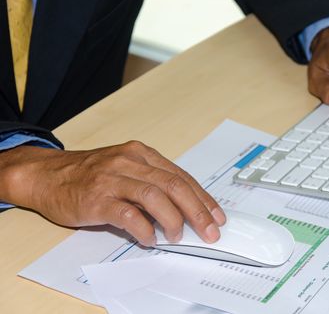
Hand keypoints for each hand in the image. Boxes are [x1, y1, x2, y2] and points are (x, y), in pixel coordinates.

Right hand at [0, 142, 225, 245]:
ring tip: (179, 236)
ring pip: (155, 196)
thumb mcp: (125, 169)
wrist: (46, 175)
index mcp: (142, 154)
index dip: (203, 198)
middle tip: (210, 231)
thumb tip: (183, 209)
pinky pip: (128, 215)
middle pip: (174, 185)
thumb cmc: (90, 174)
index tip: (217, 215)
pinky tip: (150, 239)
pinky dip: (144, 229)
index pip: (181, 177)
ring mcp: (113, 179)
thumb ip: (151, 183)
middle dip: (198, 211)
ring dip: (173, 220)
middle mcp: (130, 162)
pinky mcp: (97, 199)